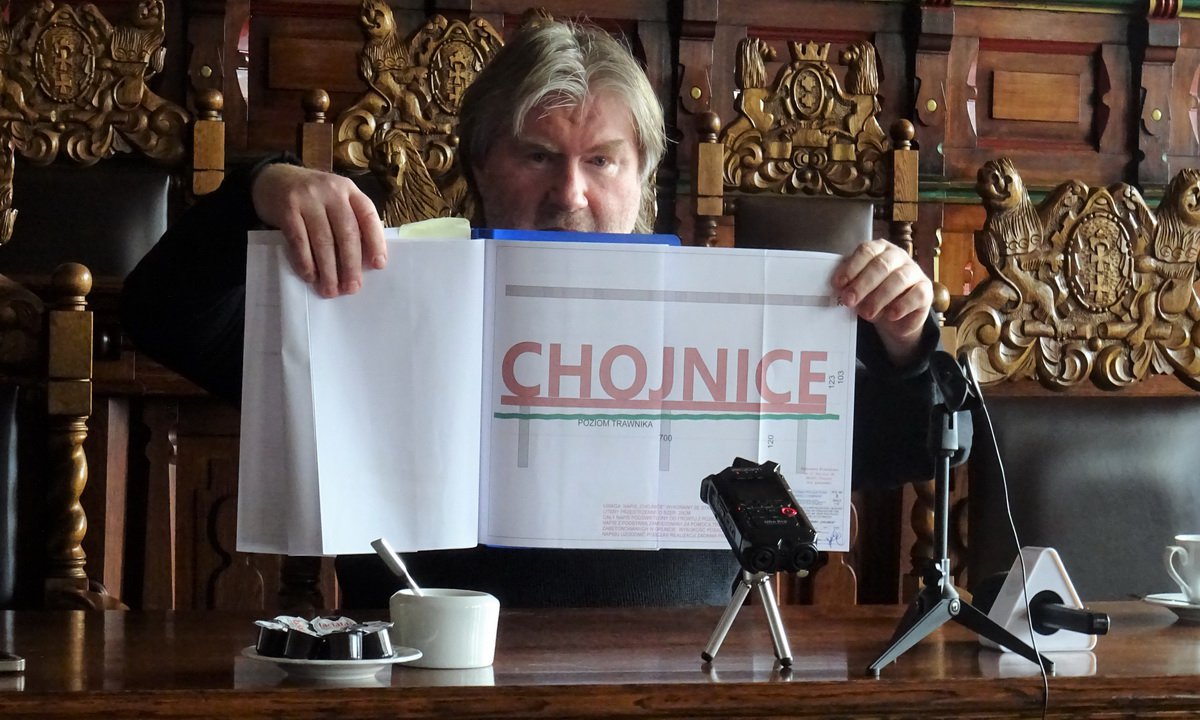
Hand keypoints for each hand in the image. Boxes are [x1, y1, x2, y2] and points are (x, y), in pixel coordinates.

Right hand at [251, 163, 386, 297]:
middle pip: (346, 232)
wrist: (272, 178)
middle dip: (350, 264)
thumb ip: (350, 220)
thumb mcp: (334, 199)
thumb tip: (363, 261)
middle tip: (352, 288)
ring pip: (323, 240)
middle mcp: (331, 191)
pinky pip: (299, 241)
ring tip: (330, 290)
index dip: (376, 242)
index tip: (378, 266)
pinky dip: (306, 262)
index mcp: (349, 190)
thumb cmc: (311, 197)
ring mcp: (308, 199)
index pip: (368, 216)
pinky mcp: (287, 209)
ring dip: (328, 270)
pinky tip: (310, 276)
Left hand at [832, 239, 931, 366]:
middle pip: (881, 265)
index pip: (866, 251)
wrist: (893, 316)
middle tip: (849, 301)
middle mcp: (898, 256)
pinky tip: (890, 315)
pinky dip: (902, 306)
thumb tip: (838, 289)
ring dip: (879, 298)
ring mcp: (914, 271)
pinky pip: (917, 295)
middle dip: (862, 284)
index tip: (839, 283)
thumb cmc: (871, 295)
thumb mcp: (857, 288)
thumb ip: (849, 284)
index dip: (852, 267)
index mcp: (879, 250)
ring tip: (866, 313)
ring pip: (898, 279)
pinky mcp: (926, 290)